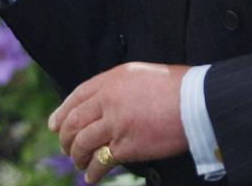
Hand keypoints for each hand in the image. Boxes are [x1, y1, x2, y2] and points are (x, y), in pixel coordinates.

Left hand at [49, 62, 189, 183]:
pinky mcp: (127, 145)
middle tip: (65, 147)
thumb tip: (108, 102)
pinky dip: (93, 171)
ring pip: (82, 142)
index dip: (62, 112)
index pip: (77, 95)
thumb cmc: (177, 87)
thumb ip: (120, 87)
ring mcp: (116, 123)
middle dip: (65, 137)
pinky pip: (101, 160)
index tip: (54, 125)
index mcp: (112, 79)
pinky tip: (91, 176)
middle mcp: (109, 100)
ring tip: (78, 163)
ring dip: (76, 156)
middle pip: (74, 120)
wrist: (197, 101)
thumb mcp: (142, 75)